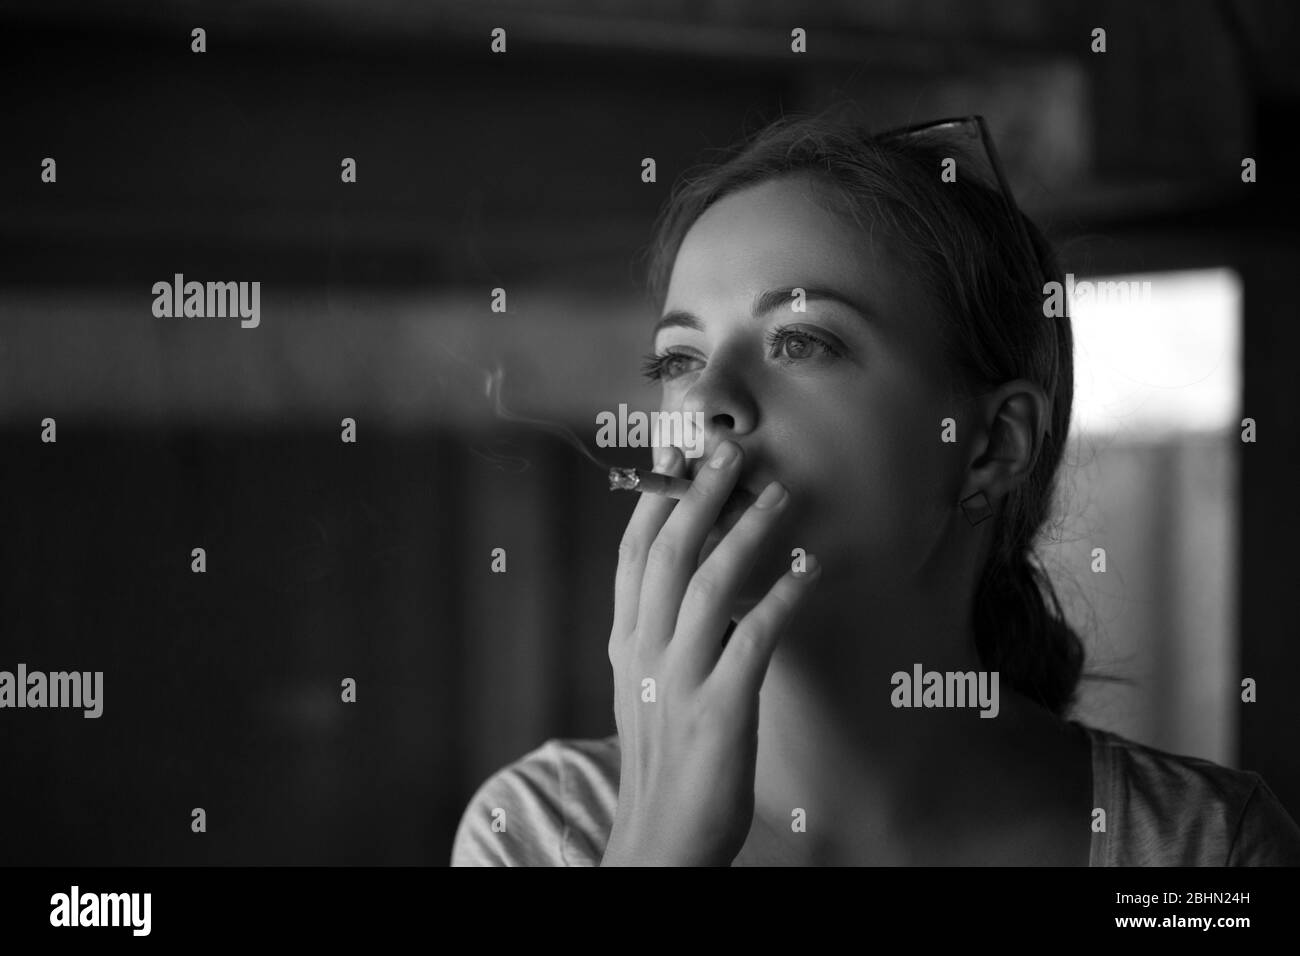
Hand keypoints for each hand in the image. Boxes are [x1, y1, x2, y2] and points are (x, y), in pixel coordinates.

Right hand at [601, 440, 820, 865]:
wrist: (658, 840)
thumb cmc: (662, 758)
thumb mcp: (646, 685)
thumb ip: (659, 630)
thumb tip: (690, 575)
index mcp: (624, 641)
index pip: (632, 554)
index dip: (656, 500)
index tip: (677, 455)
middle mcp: (644, 652)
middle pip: (667, 554)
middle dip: (700, 496)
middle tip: (732, 452)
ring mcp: (680, 680)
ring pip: (707, 585)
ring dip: (746, 533)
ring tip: (779, 495)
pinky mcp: (720, 711)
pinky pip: (754, 639)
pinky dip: (782, 598)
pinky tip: (809, 570)